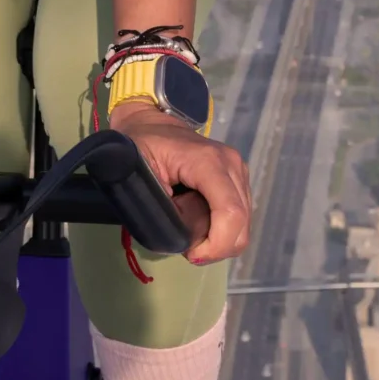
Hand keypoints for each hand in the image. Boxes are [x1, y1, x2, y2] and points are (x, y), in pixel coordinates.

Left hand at [110, 101, 250, 266]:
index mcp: (208, 161)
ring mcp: (239, 173)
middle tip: (184, 241)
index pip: (230, 213)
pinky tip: (197, 221)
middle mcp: (232, 165)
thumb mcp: (136, 173)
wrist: (150, 124)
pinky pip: (239, 220)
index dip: (216, 244)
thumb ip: (156, 204)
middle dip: (213, 245)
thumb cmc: (140, 146)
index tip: (190, 254)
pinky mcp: (240, 182)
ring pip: (242, 227)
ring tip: (186, 225)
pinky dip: (220, 231)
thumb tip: (178, 233)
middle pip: (240, 226)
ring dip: (216, 238)